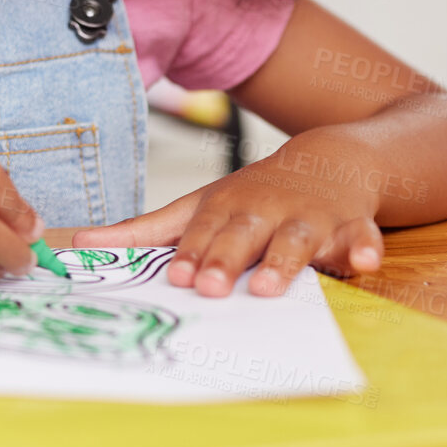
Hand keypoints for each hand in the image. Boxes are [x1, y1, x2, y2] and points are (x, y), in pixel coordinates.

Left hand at [70, 136, 384, 296]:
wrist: (329, 159)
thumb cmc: (252, 196)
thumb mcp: (199, 205)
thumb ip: (144, 230)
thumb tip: (80, 242)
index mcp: (227, 206)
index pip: (202, 230)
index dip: (190, 253)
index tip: (176, 277)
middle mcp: (266, 209)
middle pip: (243, 235)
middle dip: (226, 259)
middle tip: (209, 288)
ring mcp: (310, 217)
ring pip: (296, 240)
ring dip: (283, 263)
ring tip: (268, 288)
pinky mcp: (352, 227)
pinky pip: (362, 238)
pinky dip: (365, 250)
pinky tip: (366, 264)